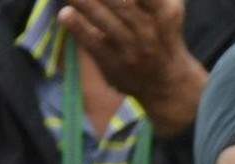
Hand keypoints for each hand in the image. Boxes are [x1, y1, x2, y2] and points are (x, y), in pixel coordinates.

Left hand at [58, 0, 206, 137]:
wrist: (168, 84)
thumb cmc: (160, 36)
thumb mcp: (165, 10)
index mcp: (166, 11)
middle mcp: (151, 31)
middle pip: (123, 3)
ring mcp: (133, 50)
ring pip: (107, 21)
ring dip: (85, 2)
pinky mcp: (114, 64)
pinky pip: (94, 44)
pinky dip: (78, 28)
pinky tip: (66, 14)